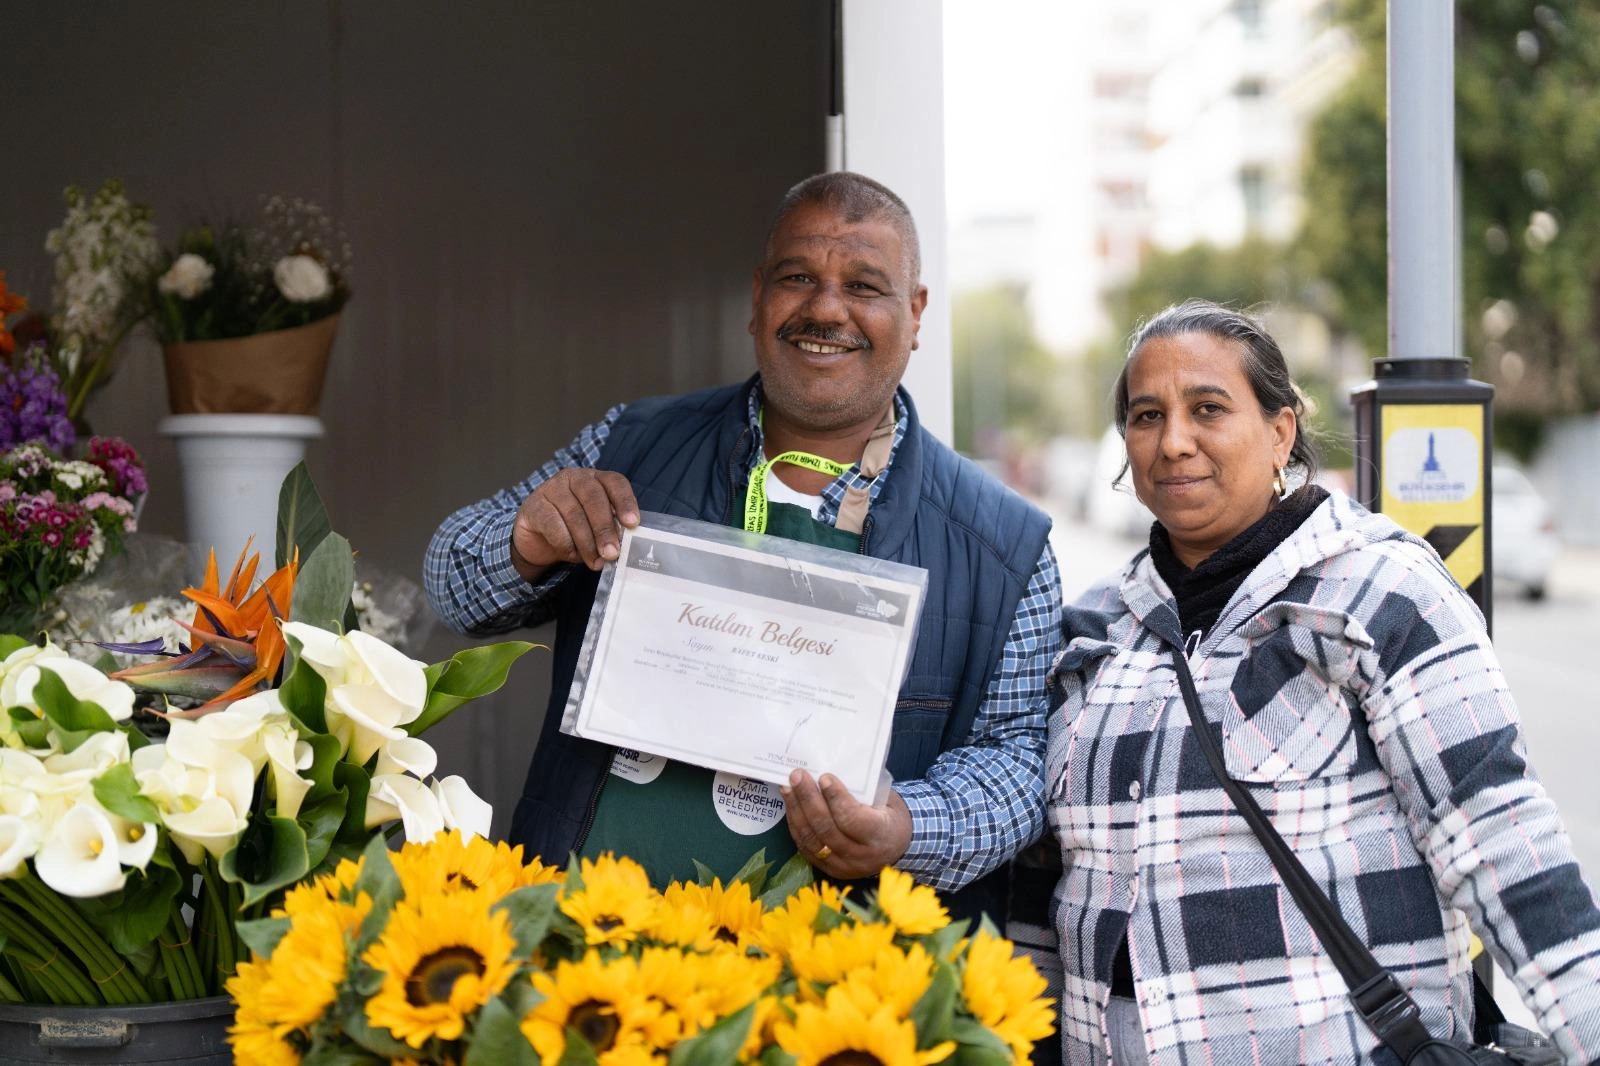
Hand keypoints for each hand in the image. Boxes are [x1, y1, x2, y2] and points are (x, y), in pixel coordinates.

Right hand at [510, 468, 639, 578]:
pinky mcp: (534, 506)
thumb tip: (621, 548)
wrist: (538, 538)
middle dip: (605, 528)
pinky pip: (553, 525)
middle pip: (594, 498)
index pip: (615, 482)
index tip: (633, 523)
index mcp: (596, 479)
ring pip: (574, 514)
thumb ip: (610, 531)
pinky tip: (571, 555)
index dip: (625, 502)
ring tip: (595, 562)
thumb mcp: (596, 528)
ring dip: (587, 542)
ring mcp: (552, 488)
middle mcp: (574, 478)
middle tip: (612, 553)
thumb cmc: (574, 530)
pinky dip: (565, 543)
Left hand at [781, 769, 912, 879]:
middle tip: (798, 776)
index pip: (852, 819)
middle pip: (827, 829)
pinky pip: (806, 847)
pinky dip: (795, 824)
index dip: (836, 798)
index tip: (824, 777)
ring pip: (812, 839)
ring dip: (796, 811)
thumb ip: (864, 791)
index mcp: (881, 836)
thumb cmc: (889, 816)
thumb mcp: (887, 801)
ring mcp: (843, 866)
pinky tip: (791, 805)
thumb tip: (829, 773)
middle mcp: (861, 856)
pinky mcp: (828, 869)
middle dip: (808, 800)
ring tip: (788, 787)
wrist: (896, 849)